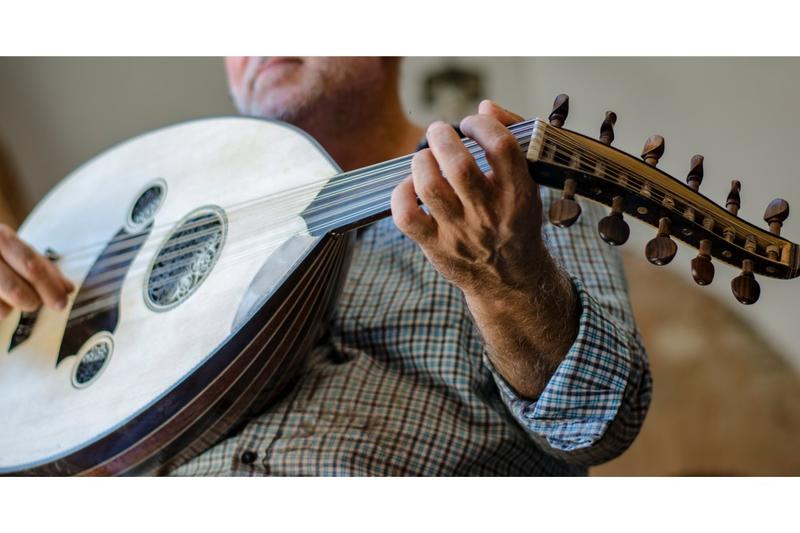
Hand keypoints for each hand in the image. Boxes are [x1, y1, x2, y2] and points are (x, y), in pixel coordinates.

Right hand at [0, 224, 73, 318]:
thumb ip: (42, 266)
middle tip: (35, 303)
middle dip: (32, 301)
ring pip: (1, 307)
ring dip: (12, 307)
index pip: (31, 265)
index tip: (61, 303)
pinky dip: (0, 309)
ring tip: (12, 297)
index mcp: (1, 237)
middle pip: (16, 289)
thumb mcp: (14, 248)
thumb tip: (67, 289)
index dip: (50, 287)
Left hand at [391, 100, 578, 398]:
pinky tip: (410, 186)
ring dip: (422, 161)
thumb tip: (485, 106)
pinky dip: (401, 194)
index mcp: (518, 195)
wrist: (511, 280)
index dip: (482, 124)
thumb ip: (511, 140)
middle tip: (439, 130)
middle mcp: (490, 214)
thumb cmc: (515, 221)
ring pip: (429, 187)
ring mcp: (461, 233)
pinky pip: (407, 217)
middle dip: (442, 136)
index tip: (473, 122)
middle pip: (458, 165)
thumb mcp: (526, 184)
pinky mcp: (437, 247)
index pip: (501, 147)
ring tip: (426, 156)